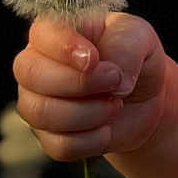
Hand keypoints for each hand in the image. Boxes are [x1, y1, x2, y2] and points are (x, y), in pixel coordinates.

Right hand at [13, 12, 168, 160]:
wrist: (146, 99)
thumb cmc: (134, 58)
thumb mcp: (140, 37)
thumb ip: (126, 45)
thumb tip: (116, 79)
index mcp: (52, 32)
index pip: (41, 34)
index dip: (66, 48)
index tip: (95, 59)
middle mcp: (35, 66)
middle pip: (32, 75)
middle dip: (81, 83)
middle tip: (116, 81)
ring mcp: (36, 102)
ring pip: (42, 113)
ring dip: (91, 112)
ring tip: (116, 103)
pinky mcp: (48, 136)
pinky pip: (60, 145)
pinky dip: (94, 139)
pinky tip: (107, 127)